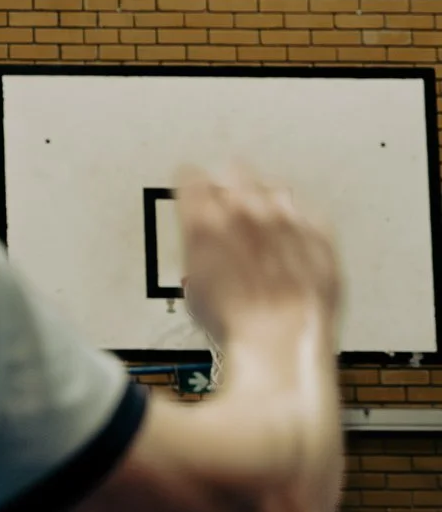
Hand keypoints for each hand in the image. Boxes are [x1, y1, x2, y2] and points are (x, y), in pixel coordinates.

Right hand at [176, 166, 342, 348]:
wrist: (279, 339)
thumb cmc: (234, 320)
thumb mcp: (194, 282)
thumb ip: (196, 242)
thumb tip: (201, 233)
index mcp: (205, 216)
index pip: (192, 177)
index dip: (192, 185)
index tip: (194, 190)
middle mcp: (246, 210)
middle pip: (236, 172)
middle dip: (231, 186)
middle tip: (231, 205)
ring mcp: (286, 219)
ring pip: (275, 190)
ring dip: (267, 202)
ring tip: (264, 227)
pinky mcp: (319, 233)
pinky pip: (309, 214)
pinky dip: (300, 223)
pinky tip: (292, 244)